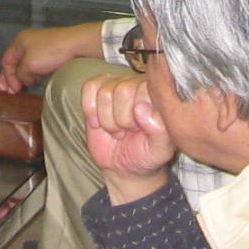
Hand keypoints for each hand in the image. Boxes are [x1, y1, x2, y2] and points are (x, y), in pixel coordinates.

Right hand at [0, 21, 97, 92]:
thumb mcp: (29, 64)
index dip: (7, 77)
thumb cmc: (50, 52)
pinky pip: (36, 65)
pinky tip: (34, 81)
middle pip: (14, 62)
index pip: (6, 61)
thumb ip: (20, 74)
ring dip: (23, 77)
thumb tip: (23, 79)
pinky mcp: (50, 52)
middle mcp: (27, 42)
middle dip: (11, 78)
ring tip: (22, 88)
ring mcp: (39, 47)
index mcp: (19, 41)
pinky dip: (33, 74)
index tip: (13, 90)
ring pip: (26, 65)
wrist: (76, 44)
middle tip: (9, 92)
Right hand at [83, 69, 175, 196]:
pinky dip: (91, 111)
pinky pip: (89, 88)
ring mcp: (117, 83)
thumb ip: (158, 130)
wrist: (122, 164)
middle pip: (122, 90)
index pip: (143, 90)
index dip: (136, 116)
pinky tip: (99, 122)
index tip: (139, 130)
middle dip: (121, 119)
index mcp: (158, 93)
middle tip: (126, 131)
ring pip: (104, 93)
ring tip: (116, 129)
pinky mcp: (97, 87)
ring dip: (107, 120)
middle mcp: (138, 83)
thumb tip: (142, 108)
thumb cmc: (145, 153)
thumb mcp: (160, 149)